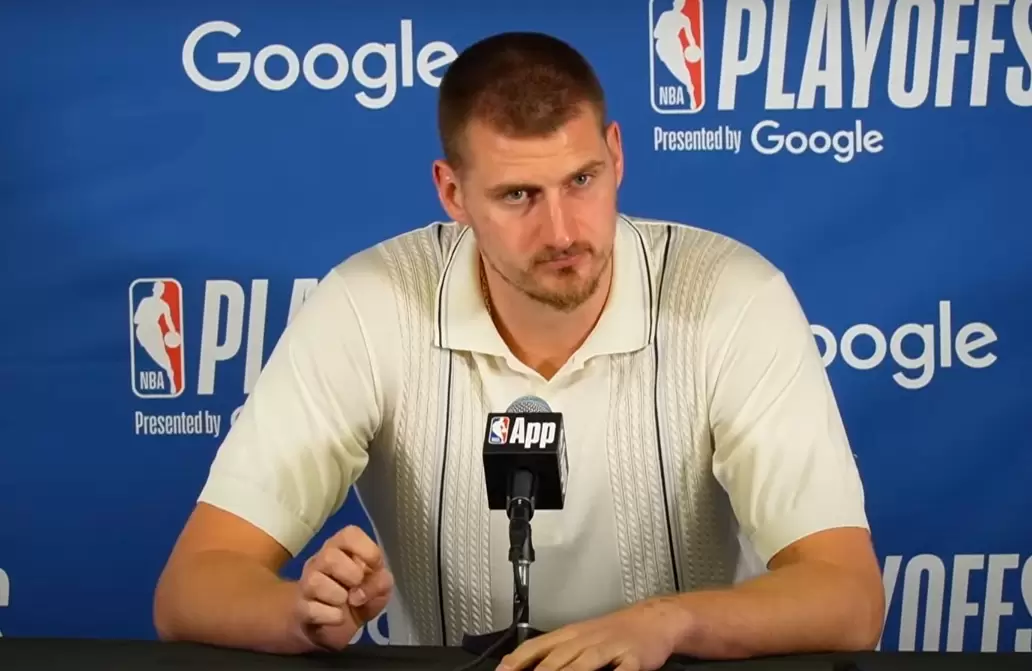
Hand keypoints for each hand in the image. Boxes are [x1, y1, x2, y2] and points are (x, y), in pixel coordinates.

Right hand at [290, 525, 393, 650]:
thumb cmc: (359, 596)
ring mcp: (306, 582)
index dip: (367, 550)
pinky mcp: (300, 607)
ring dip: (339, 597)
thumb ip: (380, 582)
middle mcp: (320, 559)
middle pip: (329, 556)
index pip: (350, 534)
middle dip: (351, 575)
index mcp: (342, 547)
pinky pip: (311, 609)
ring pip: (315, 582)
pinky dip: (332, 617)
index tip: (375, 567)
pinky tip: (337, 617)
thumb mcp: (379, 587)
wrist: (333, 627)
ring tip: (344, 602)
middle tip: (357, 587)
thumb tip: (359, 593)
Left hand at [498, 599, 682, 670]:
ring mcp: (609, 647)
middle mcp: (586, 640)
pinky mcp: (633, 658)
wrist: (652, 620)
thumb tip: (518, 663)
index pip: (536, 646)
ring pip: (583, 662)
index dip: (517, 660)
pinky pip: (622, 670)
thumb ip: (551, 651)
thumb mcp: (579, 637)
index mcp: (570, 635)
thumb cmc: (612, 633)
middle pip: (557, 658)